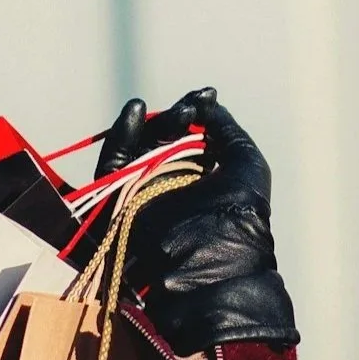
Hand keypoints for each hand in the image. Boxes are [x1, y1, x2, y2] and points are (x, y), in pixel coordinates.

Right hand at [91, 88, 298, 354]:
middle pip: (162, 138)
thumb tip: (206, 103)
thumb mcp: (246, 163)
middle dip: (176, 117)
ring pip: (139, 147)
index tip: (205, 95)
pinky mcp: (118, 202)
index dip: (195, 112)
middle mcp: (172, 186)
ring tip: (174, 115)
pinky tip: (136, 111)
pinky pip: (113, 165)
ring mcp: (144, 194)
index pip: (191, 137)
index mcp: (204, 180)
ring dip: (154, 124)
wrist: (211, 264)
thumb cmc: (240, 215)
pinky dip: (121, 137)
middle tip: (189, 110)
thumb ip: (226, 128)